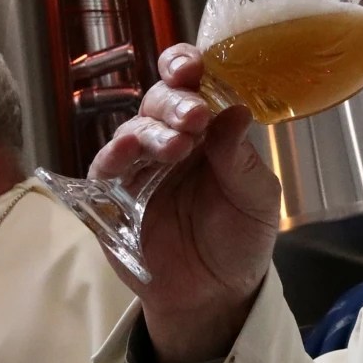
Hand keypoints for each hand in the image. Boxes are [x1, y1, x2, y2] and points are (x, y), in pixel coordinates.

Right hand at [89, 45, 280, 361]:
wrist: (214, 296)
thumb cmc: (239, 240)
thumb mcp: (257, 200)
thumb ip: (243, 160)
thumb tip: (236, 111)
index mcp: (207, 130)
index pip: (191, 85)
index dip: (186, 67)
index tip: (193, 67)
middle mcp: (170, 140)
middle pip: (159, 101)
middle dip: (174, 102)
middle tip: (194, 116)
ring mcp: (139, 168)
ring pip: (133, 129)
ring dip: (151, 130)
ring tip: (175, 146)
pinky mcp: (113, 198)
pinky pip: (105, 168)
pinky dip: (113, 155)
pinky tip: (125, 152)